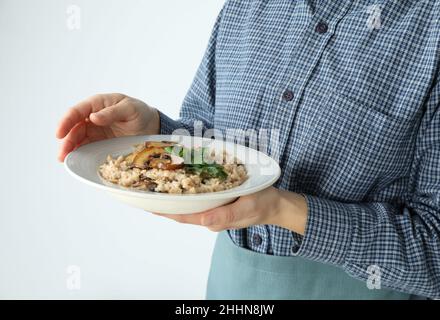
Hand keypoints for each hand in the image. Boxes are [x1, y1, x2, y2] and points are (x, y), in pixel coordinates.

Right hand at [56, 93, 159, 161]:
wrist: (151, 125)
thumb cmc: (140, 112)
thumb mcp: (129, 109)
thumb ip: (112, 112)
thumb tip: (93, 117)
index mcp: (97, 104)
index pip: (77, 111)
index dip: (66, 121)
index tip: (59, 134)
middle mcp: (93, 116)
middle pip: (74, 127)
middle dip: (66, 140)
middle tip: (62, 153)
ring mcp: (95, 129)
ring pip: (78, 138)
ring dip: (70, 148)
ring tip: (64, 159)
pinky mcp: (100, 141)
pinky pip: (87, 146)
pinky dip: (80, 152)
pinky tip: (76, 160)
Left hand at [154, 187, 307, 234]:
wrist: (275, 203)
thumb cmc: (261, 205)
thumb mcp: (246, 209)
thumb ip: (224, 216)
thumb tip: (202, 220)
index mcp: (212, 218)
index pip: (182, 215)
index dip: (163, 210)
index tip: (146, 203)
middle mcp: (209, 213)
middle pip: (181, 208)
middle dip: (163, 200)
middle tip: (144, 188)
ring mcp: (213, 205)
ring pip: (188, 201)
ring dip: (172, 193)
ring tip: (156, 181)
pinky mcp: (218, 197)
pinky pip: (199, 193)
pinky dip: (187, 186)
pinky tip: (180, 177)